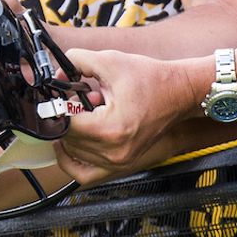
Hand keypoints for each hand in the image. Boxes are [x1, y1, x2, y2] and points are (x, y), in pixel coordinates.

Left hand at [51, 48, 193, 186]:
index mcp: (110, 129)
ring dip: (72, 134)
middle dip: (66, 118)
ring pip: (73, 155)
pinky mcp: (122, 164)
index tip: (57, 95)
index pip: (65, 125)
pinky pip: (86, 175)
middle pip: (67, 140)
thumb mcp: (109, 61)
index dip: (56, 107)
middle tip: (78, 99)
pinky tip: (71, 142)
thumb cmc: (150, 79)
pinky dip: (72, 161)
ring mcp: (119, 162)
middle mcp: (114, 152)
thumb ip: (76, 62)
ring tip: (87, 114)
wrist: (179, 93)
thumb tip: (57, 75)